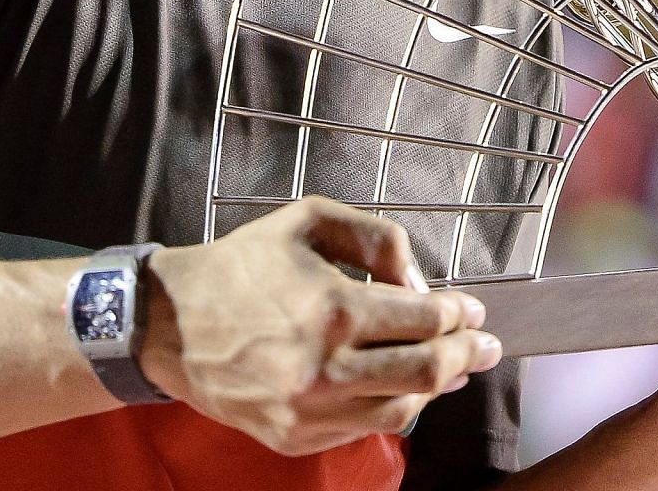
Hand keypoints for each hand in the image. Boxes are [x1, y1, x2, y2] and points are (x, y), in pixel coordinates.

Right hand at [138, 197, 499, 455]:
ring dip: (437, 386)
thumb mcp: (310, 220)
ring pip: (402, 408)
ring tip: (453, 367)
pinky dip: (393, 406)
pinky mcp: (295, 437)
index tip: (473, 309)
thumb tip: (420, 284)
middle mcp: (324, 367)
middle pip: (426, 371)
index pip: (426, 320)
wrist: (170, 324)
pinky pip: (364, 428)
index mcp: (332, 308)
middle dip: (467, 354)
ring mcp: (309, 410)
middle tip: (486, 345)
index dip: (461, 314)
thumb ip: (377, 239)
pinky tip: (403, 386)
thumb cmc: (242, 265)